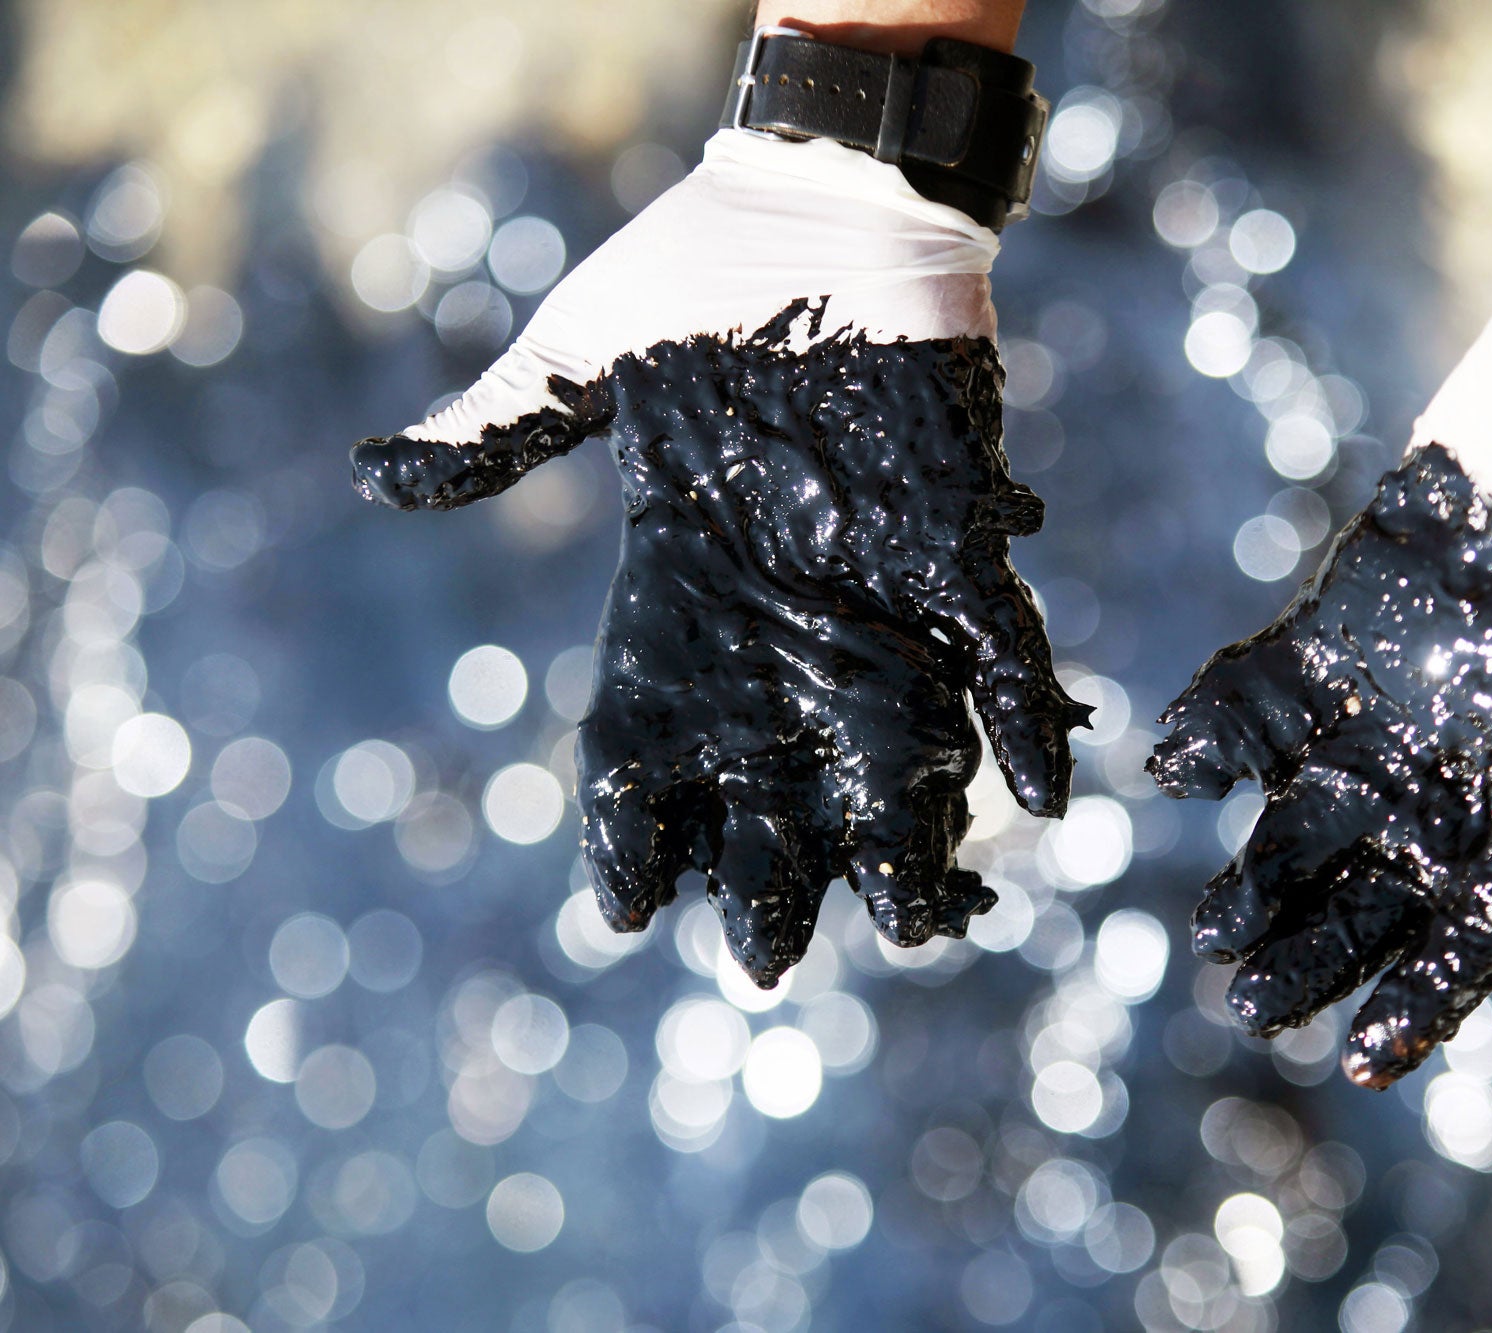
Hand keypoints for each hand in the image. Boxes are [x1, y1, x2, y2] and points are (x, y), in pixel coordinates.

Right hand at [351, 130, 1085, 984]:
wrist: (825, 202)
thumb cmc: (700, 275)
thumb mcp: (583, 354)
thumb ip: (504, 426)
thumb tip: (378, 473)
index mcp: (683, 599)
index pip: (653, 746)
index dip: (636, 832)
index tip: (624, 910)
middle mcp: (781, 623)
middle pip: (776, 786)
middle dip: (775, 879)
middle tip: (767, 964)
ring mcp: (875, 594)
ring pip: (899, 747)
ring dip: (916, 836)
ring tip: (930, 922)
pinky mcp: (957, 544)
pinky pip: (1002, 649)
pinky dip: (1026, 714)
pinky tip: (1039, 792)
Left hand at [1150, 448, 1491, 1087]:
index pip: (1487, 914)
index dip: (1430, 989)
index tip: (1362, 1056)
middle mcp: (1466, 760)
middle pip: (1385, 883)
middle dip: (1320, 946)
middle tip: (1248, 1001)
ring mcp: (1397, 696)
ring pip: (1315, 810)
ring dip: (1259, 869)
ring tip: (1207, 929)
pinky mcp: (1342, 625)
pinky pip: (1268, 695)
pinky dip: (1218, 731)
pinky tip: (1169, 764)